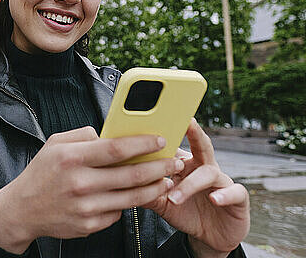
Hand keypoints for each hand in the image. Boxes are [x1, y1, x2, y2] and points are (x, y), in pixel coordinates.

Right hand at [0, 126, 183, 253]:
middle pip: (131, 175)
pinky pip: (118, 212)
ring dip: (154, 188)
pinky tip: (136, 195)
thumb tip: (111, 134)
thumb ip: (84, 135)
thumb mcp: (55, 144)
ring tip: (166, 179)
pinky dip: (129, 203)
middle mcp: (80, 183)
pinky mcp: (89, 225)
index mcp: (71, 158)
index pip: (116, 148)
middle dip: (159, 166)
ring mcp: (86, 207)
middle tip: (174, 161)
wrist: (22, 209)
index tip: (160, 139)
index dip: (143, 143)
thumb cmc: (41, 173)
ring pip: (132, 197)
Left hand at [143, 119, 249, 256]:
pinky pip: (234, 192)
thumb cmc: (186, 212)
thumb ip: (147, 191)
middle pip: (201, 145)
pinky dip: (224, 195)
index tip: (152, 130)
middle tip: (187, 123)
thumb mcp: (163, 202)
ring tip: (174, 197)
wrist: (211, 236)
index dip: (166, 139)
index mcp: (186, 165)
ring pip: (209, 173)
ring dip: (190, 184)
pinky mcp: (237, 197)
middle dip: (195, 132)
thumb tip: (122, 184)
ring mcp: (221, 181)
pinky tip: (214, 199)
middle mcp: (205, 167)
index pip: (176, 147)